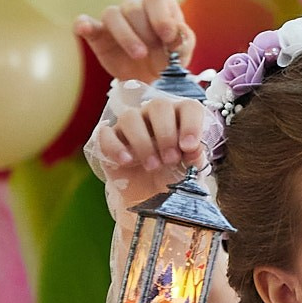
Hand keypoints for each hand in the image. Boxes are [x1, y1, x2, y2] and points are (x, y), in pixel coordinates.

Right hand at [74, 0, 197, 84]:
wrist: (151, 79)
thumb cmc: (169, 58)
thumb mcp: (182, 51)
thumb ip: (183, 40)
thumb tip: (177, 33)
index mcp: (158, 4)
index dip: (162, 17)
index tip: (168, 37)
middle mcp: (135, 6)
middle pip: (133, 7)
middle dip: (145, 32)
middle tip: (153, 55)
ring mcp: (115, 18)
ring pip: (112, 14)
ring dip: (125, 35)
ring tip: (139, 54)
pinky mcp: (97, 34)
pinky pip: (85, 22)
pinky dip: (83, 24)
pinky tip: (83, 29)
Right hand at [89, 95, 218, 208]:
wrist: (151, 195)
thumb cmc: (174, 175)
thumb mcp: (190, 170)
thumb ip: (195, 157)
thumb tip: (194, 149)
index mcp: (180, 117)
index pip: (189, 107)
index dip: (191, 124)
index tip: (189, 147)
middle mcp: (155, 115)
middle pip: (159, 106)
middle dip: (166, 134)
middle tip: (171, 159)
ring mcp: (131, 124)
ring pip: (130, 116)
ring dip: (143, 142)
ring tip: (153, 166)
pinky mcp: (110, 138)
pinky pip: (106, 133)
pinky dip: (115, 147)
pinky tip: (127, 162)